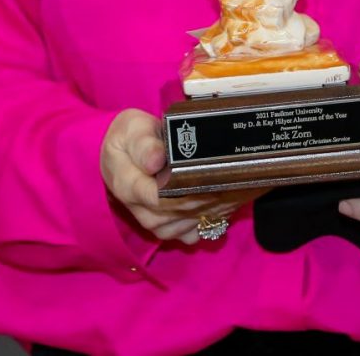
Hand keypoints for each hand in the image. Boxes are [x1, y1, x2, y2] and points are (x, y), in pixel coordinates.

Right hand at [100, 108, 264, 242]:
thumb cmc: (129, 137)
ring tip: (235, 184)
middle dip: (209, 196)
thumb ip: (143, 143)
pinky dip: (215, 216)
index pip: (160, 198)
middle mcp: (142, 211)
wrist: (123, 155)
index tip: (211, 177)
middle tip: (234, 177)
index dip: (188, 190)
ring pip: (191, 223)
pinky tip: (228, 198)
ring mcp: (157, 224)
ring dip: (216, 207)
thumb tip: (155, 160)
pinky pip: (196, 230)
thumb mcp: (131, 129)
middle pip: (181, 211)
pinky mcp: (171, 229)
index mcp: (128, 186)